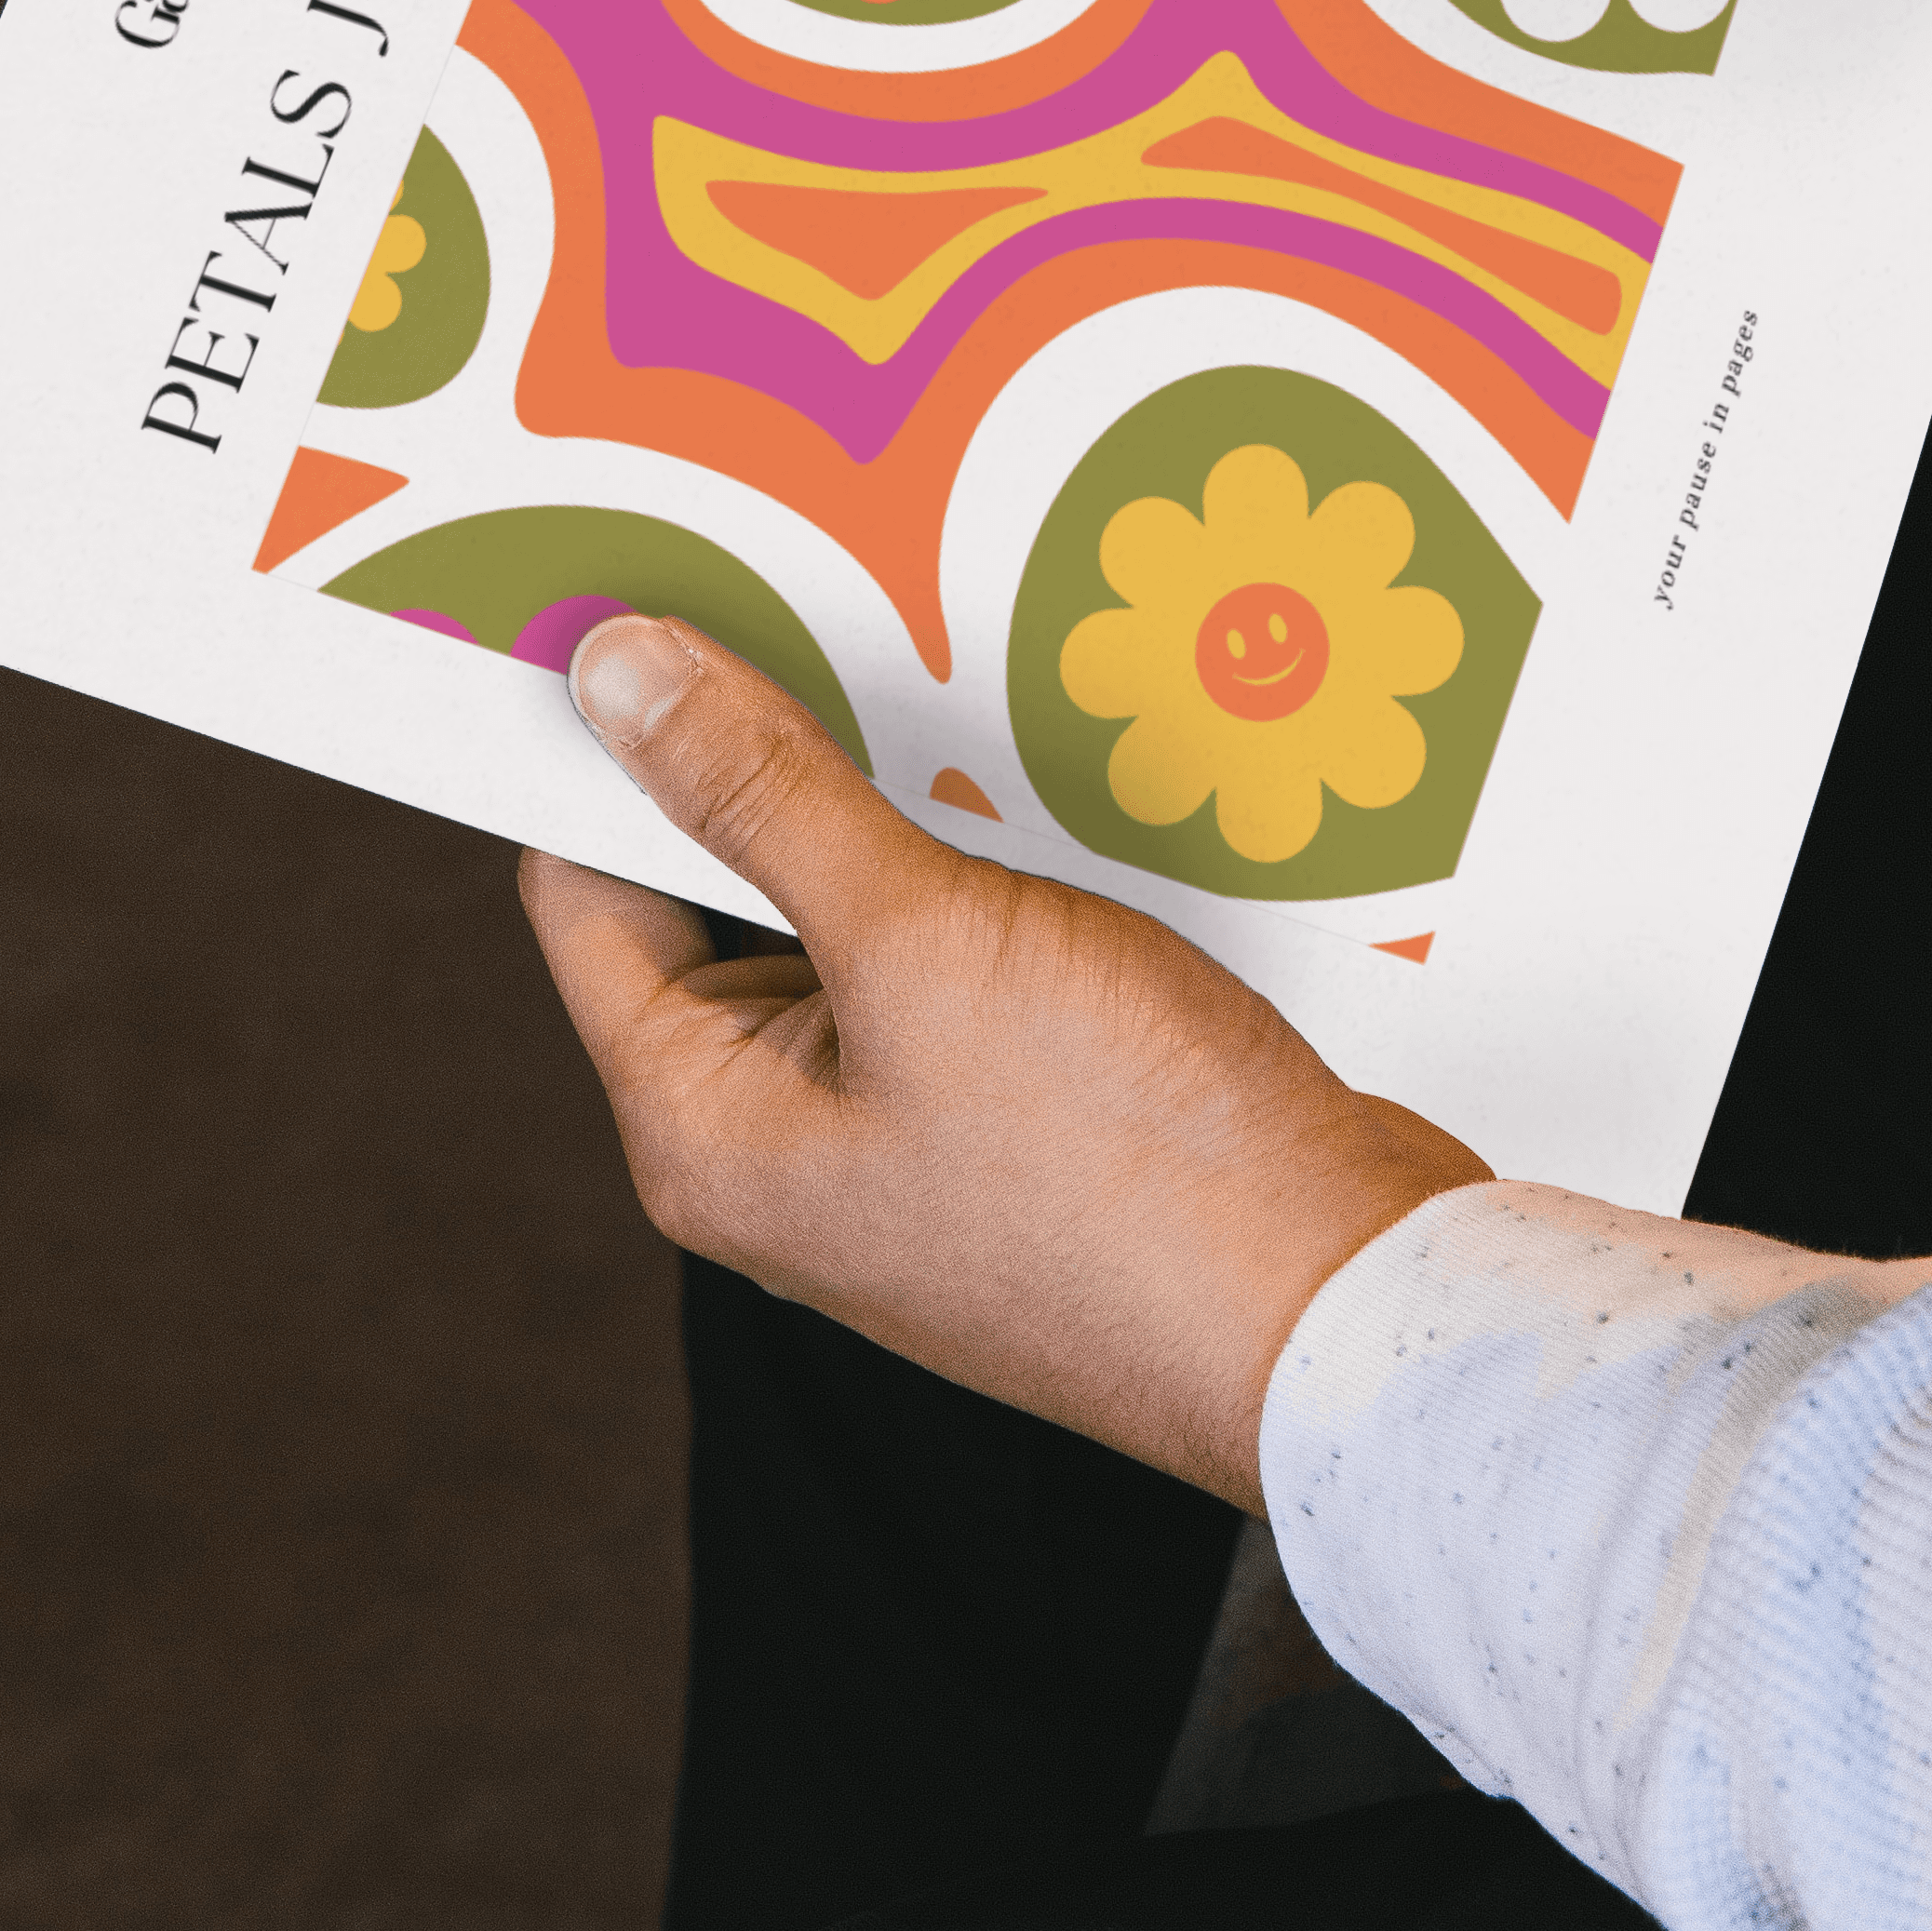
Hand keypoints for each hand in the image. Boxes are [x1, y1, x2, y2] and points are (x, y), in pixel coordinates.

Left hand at [519, 618, 1484, 1510]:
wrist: (1347, 1316)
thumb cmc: (1130, 1167)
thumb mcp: (922, 939)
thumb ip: (762, 796)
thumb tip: (617, 680)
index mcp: (702, 1130)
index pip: (584, 893)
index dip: (606, 750)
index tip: (651, 614)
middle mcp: (777, 1154)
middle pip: (711, 906)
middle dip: (766, 772)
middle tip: (826, 629)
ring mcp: (895, 1152)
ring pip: (846, 929)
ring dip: (891, 824)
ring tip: (952, 722)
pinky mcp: (1005, 1137)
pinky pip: (946, 975)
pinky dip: (975, 890)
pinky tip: (1043, 821)